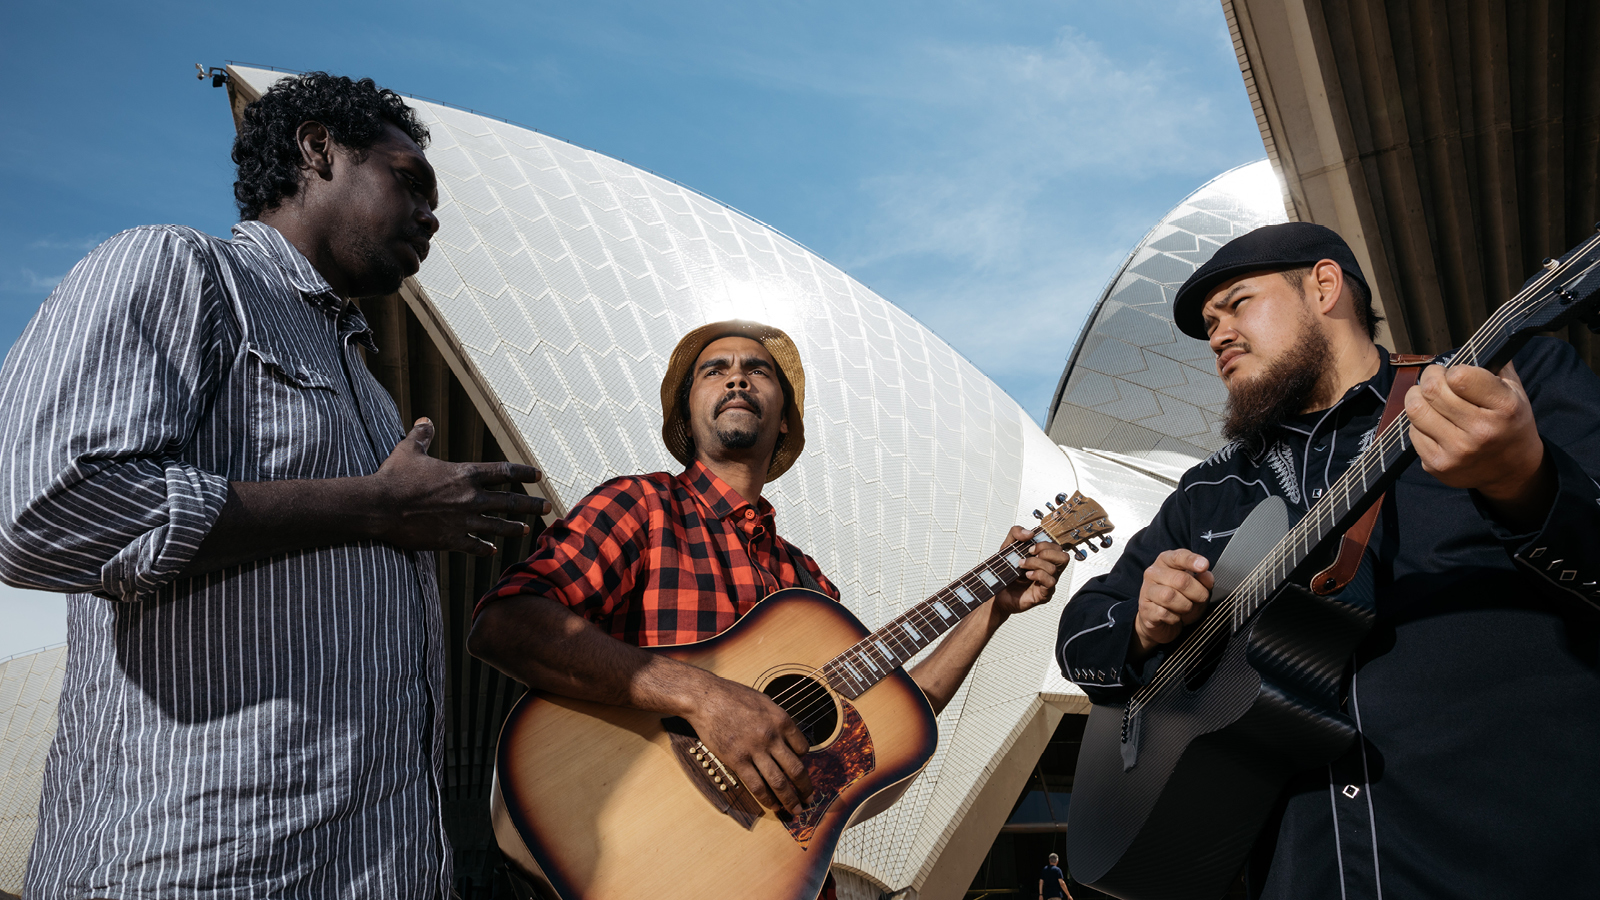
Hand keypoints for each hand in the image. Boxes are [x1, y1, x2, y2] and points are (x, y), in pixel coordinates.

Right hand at [368, 418, 551, 554]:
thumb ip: (422, 435)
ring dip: (513, 528)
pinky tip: (491, 551)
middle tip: (547, 508)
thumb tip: (425, 420)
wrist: (380, 507)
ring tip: (525, 530)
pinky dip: (484, 549)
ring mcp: (463, 521)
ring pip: (498, 526)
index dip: (523, 473)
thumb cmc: (393, 476)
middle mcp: (470, 498)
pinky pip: (474, 546)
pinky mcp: (451, 540)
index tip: (538, 475)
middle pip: (510, 502)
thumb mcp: (408, 450)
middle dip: (531, 505)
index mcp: (465, 474)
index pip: (504, 471)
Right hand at [683, 674, 813, 815]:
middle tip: (809, 799)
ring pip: (779, 782)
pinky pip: (757, 785)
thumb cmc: (733, 696)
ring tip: (795, 810)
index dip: (803, 760)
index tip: (800, 767)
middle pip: (796, 769)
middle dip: (805, 788)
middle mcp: (772, 737)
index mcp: (781, 720)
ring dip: (790, 799)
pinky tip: (773, 806)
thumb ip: (777, 719)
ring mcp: (755, 750)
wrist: (706, 698)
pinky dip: (768, 799)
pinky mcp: (737, 760)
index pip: (803, 748)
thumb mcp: (764, 701)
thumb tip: (787, 737)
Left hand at [993, 526, 1068, 615]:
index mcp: (1045, 559)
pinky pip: (1050, 582)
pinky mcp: (1044, 594)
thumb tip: (1030, 533)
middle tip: (1030, 555)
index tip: (1030, 548)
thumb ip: (1016, 533)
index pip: (1057, 548)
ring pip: (1054, 569)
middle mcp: (1049, 570)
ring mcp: (1048, 583)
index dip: (1045, 544)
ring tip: (1022, 566)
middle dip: (1046, 552)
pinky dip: (1038, 575)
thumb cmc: (1005, 572)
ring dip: (1035, 563)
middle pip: (1064, 557)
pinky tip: (1027, 575)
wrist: (997, 592)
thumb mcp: (1007, 547)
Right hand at [1133, 549, 1214, 655]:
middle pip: (1180, 579)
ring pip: (1169, 596)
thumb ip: (1203, 579)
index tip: (1204, 565)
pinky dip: (1175, 618)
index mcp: (1166, 561)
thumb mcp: (1196, 587)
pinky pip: (1163, 613)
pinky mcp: (1145, 609)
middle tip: (1201, 598)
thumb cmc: (1180, 598)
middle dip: (1197, 592)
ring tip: (1187, 608)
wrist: (1161, 620)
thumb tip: (1207, 576)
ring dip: (1185, 606)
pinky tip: (1175, 617)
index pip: (1178, 557)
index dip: (1192, 561)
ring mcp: (1146, 590)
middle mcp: (1153, 573)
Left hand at [1406, 360, 1553, 528]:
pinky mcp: (1438, 466)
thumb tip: (1466, 345)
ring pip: (1415, 410)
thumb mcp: (1514, 391)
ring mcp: (1458, 451)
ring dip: (1417, 398)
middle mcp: (1481, 431)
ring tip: (1429, 398)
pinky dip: (1418, 424)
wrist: (1512, 470)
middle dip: (1429, 378)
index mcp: (1504, 408)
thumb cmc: (1509, 422)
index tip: (1456, 373)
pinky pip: (1412, 432)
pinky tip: (1433, 423)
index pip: (1459, 376)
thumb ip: (1494, 365)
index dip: (1452, 370)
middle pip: (1431, 390)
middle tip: (1435, 380)